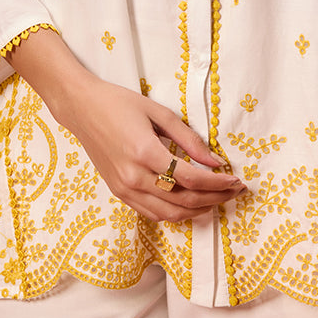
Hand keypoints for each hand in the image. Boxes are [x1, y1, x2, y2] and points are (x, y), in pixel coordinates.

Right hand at [59, 73, 245, 222]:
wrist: (81, 108)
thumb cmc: (118, 103)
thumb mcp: (158, 112)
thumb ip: (188, 138)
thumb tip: (214, 160)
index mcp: (145, 153)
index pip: (191, 178)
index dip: (218, 183)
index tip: (236, 180)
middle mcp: (134, 177)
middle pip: (184, 200)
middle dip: (215, 198)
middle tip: (234, 191)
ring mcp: (125, 189)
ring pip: (170, 214)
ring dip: (198, 210)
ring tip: (217, 199)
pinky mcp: (119, 193)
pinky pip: (152, 213)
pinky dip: (176, 213)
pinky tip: (190, 203)